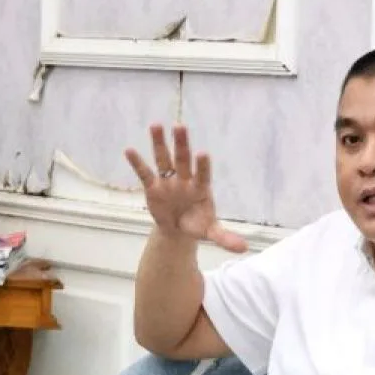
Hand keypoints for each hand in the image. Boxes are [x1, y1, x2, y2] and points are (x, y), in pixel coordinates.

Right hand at [124, 124, 246, 252]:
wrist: (179, 229)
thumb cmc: (198, 225)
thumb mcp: (211, 232)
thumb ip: (225, 238)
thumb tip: (244, 249)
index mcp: (201, 188)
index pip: (203, 174)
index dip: (203, 165)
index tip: (203, 154)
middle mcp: (185, 180)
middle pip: (183, 159)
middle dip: (181, 144)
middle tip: (180, 126)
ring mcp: (168, 181)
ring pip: (164, 159)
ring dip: (159, 144)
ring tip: (156, 125)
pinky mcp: (153, 187)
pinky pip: (145, 173)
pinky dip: (138, 163)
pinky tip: (129, 150)